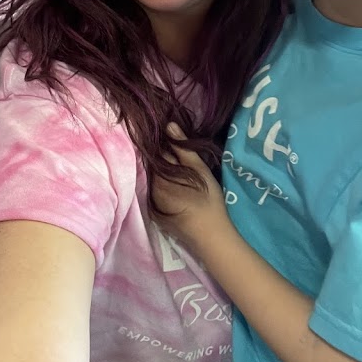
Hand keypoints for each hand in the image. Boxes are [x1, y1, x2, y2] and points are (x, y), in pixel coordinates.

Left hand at [151, 122, 226, 248]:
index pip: (157, 152)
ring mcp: (152, 202)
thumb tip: (168, 125)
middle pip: (155, 166)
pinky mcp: (156, 213)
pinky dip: (164, 187)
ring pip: (156, 179)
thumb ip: (182, 148)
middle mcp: (150, 188)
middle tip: (180, 155)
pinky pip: (157, 193)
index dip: (166, 144)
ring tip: (181, 171)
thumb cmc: (208, 200)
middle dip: (164, 158)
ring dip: (165, 173)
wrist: (210, 236)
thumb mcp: (199, 170)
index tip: (175, 141)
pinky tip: (178, 189)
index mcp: (159, 175)